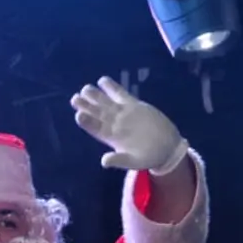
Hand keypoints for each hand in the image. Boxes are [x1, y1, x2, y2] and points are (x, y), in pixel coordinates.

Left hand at [71, 77, 185, 173]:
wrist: (167, 148)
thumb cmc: (149, 157)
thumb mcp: (135, 162)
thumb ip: (120, 160)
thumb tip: (104, 161)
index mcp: (111, 138)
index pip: (96, 129)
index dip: (87, 122)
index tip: (78, 115)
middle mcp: (114, 124)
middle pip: (98, 114)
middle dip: (86, 106)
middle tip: (75, 99)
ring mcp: (123, 113)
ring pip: (106, 103)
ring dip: (96, 95)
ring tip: (85, 89)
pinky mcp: (134, 105)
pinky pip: (121, 95)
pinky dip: (112, 88)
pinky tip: (103, 80)